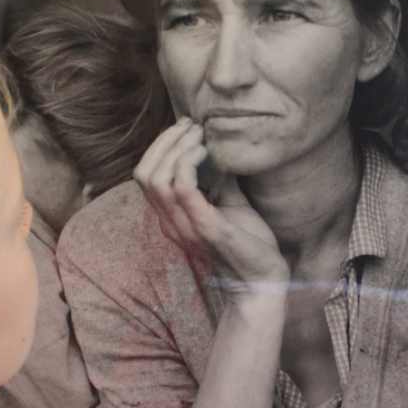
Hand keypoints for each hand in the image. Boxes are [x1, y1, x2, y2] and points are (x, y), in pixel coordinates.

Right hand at [134, 118, 288, 298]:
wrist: (263, 281)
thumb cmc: (248, 245)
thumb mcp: (229, 206)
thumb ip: (218, 182)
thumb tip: (219, 151)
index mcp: (172, 218)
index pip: (145, 176)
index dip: (159, 147)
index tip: (186, 129)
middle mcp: (171, 223)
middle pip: (144, 173)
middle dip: (164, 141)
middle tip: (191, 126)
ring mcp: (185, 227)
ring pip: (156, 178)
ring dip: (176, 148)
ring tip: (199, 136)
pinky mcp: (205, 228)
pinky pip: (182, 189)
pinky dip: (189, 163)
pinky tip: (207, 153)